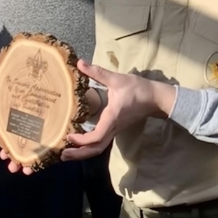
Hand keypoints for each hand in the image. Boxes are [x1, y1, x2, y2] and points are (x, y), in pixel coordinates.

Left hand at [60, 61, 175, 161]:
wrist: (156, 98)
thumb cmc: (138, 89)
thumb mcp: (117, 79)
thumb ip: (97, 72)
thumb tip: (80, 63)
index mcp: (112, 117)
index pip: (97, 137)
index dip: (82, 140)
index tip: (69, 136)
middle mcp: (113, 127)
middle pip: (96, 149)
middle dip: (79, 154)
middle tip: (62, 155)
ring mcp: (115, 130)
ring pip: (99, 148)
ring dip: (83, 153)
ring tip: (67, 152)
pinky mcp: (116, 128)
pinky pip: (102, 142)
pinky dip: (89, 146)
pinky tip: (80, 143)